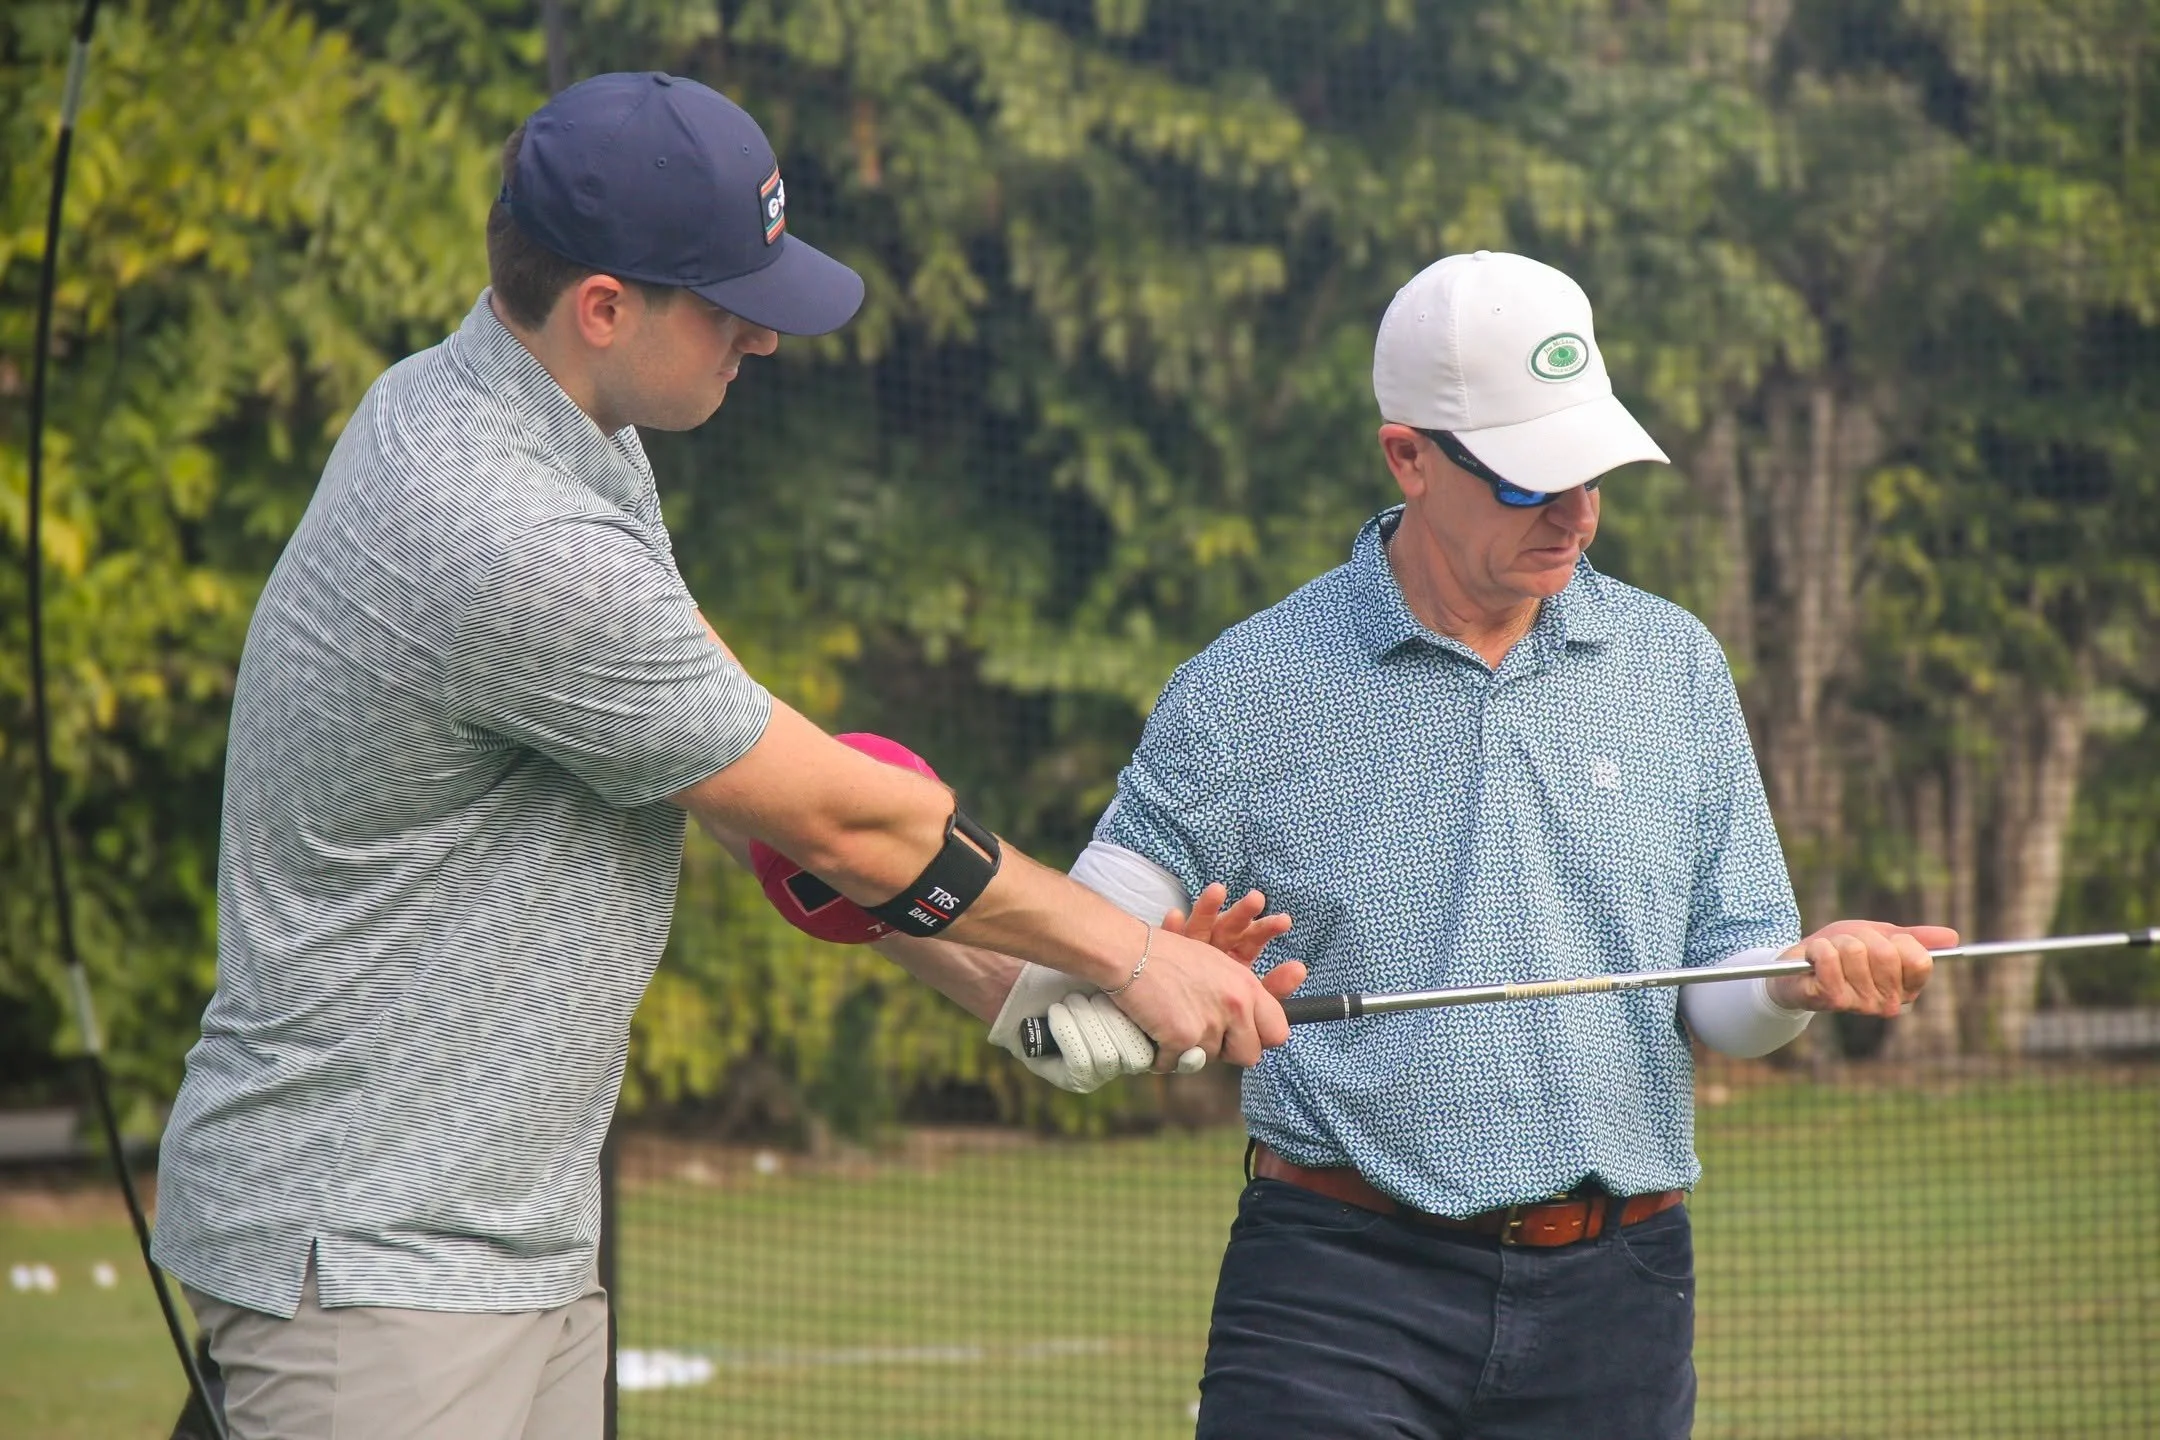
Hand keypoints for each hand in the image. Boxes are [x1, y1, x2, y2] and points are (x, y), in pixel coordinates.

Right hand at [984, 885, 1298, 1090]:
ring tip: (1170, 1019)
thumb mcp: (1216, 965)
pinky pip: (1176, 1064)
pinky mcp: (1182, 1039)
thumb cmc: (1167, 955)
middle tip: (1202, 1034)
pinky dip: (1162, 1054)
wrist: (1129, 952)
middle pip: (1249, 1056)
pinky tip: (1153, 1030)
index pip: (1278, 1032)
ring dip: (1190, 1049)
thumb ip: (1238, 996)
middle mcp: (1235, 1006)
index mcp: (1247, 986)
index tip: (1241, 1037)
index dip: (1259, 1038)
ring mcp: (1210, 1024)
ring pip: (1209, 1061)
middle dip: (1227, 1052)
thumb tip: (1246, 1028)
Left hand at [1766, 919, 1955, 1016]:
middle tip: (1847, 944)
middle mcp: (1887, 1002)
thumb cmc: (1841, 952)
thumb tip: (1953, 937)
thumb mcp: (1879, 937)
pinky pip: (1829, 958)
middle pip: (1885, 952)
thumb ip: (1913, 937)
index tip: (1881, 942)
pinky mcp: (1831, 1000)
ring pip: (1855, 951)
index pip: (1920, 960)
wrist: (1795, 969)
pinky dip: (1818, 948)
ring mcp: (1859, 1005)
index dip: (1898, 941)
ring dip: (1836, 942)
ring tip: (1828, 953)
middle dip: (1861, 936)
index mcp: (1906, 988)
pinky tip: (1813, 959)